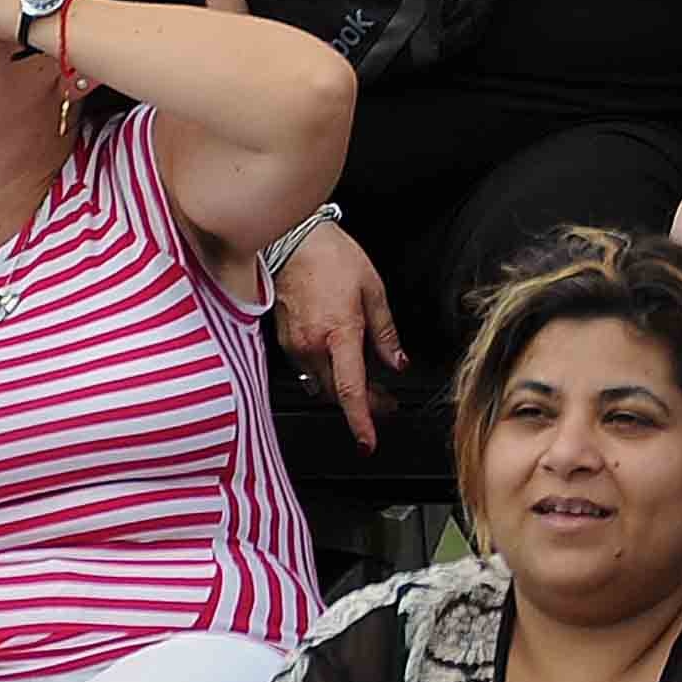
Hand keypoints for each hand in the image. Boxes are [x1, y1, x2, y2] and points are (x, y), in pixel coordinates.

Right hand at [271, 220, 406, 452]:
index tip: (369, 442)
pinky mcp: (283, 341)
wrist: (289, 240)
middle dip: (364, 405)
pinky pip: (308, 368)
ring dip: (346, 391)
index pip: (351, 390)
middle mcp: (311, 346)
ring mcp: (293, 346)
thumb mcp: (372, 290)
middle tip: (386, 404)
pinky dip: (329, 373)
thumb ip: (386, 331)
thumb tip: (397, 362)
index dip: (362, 420)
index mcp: (339, 333)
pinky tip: (343, 362)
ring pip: (322, 383)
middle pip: (338, 393)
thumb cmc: (330, 257)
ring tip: (371, 387)